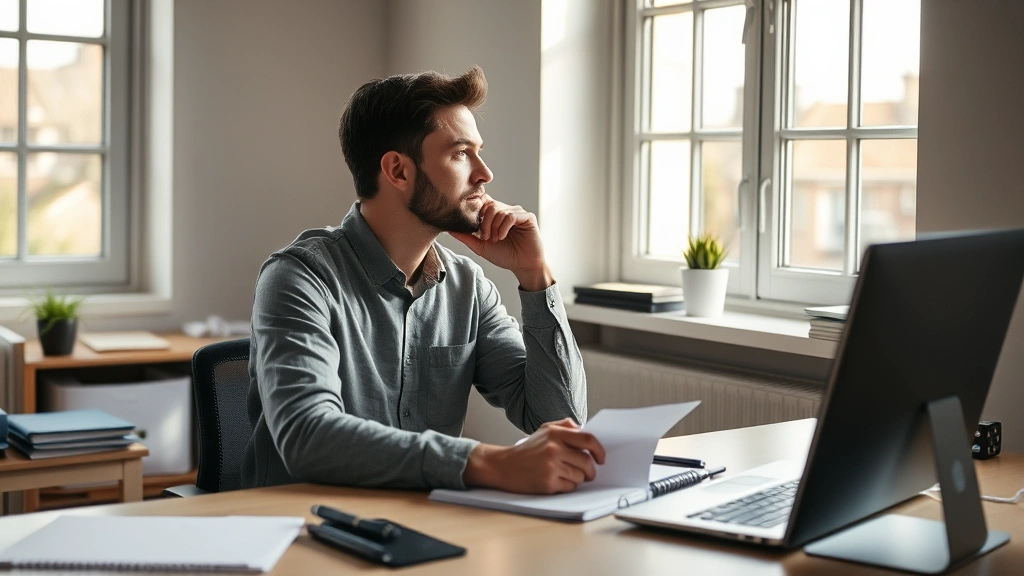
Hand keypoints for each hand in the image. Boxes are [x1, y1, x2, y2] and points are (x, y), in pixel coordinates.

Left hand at [448, 196, 554, 290]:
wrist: (523, 266)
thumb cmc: (504, 256)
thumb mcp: (481, 246)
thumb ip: (466, 237)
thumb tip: (449, 229)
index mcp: (495, 214)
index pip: (483, 201)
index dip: (477, 209)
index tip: (475, 225)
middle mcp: (507, 210)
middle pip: (489, 205)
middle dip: (484, 222)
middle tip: (485, 237)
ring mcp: (517, 212)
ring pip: (499, 210)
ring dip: (493, 227)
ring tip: (495, 239)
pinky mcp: (527, 217)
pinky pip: (511, 216)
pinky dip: (503, 227)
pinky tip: (502, 237)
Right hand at [463, 418, 606, 493]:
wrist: (503, 466)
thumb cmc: (527, 450)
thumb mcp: (543, 430)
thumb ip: (564, 426)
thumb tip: (583, 429)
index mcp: (555, 434)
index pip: (588, 440)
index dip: (599, 450)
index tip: (601, 459)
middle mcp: (554, 449)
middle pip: (587, 462)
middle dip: (590, 470)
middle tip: (588, 473)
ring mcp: (551, 466)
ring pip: (580, 476)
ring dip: (577, 478)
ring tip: (566, 475)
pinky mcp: (547, 483)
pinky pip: (570, 487)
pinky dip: (567, 486)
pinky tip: (556, 481)